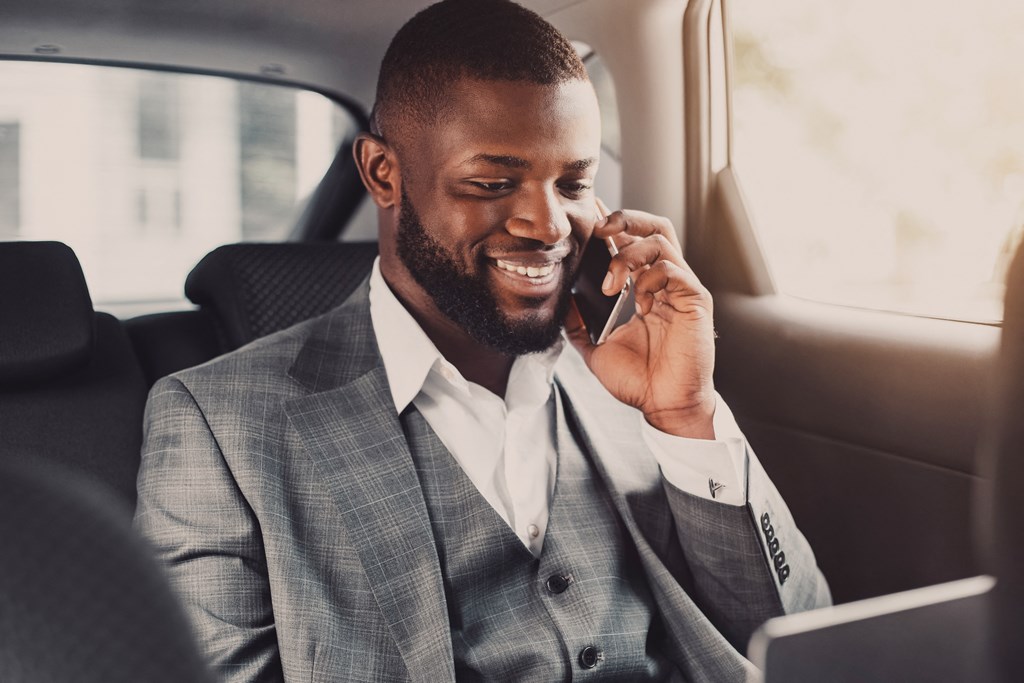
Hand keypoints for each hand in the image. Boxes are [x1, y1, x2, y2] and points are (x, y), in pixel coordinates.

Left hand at [565, 202, 716, 438]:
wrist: (664, 405)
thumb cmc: (639, 379)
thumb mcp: (596, 347)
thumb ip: (578, 323)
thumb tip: (559, 301)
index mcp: (644, 287)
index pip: (630, 241)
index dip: (611, 223)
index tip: (586, 213)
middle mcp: (665, 281)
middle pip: (653, 226)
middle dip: (624, 219)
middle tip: (599, 230)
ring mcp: (682, 288)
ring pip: (661, 240)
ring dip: (629, 255)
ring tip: (612, 284)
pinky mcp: (696, 299)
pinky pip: (674, 269)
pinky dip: (650, 278)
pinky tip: (640, 303)